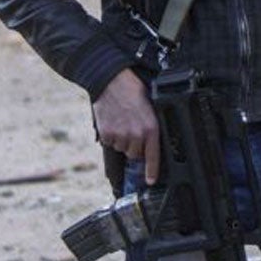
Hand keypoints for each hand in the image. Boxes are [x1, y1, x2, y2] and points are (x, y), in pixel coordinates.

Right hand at [92, 69, 160, 185]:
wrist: (111, 80)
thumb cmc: (131, 89)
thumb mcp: (149, 106)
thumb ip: (150, 126)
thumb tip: (150, 142)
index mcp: (150, 127)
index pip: (153, 156)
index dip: (152, 171)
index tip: (151, 180)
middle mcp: (136, 134)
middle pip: (135, 153)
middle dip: (134, 144)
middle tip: (131, 127)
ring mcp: (121, 135)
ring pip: (122, 148)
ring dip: (121, 139)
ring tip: (121, 120)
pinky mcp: (107, 134)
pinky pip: (110, 142)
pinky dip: (110, 135)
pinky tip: (112, 120)